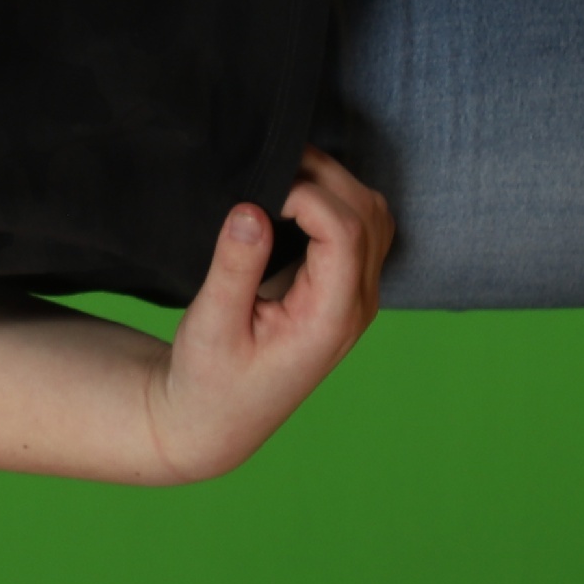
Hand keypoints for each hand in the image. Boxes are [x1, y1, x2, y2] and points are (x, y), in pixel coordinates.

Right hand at [144, 149, 389, 480]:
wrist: (216, 420)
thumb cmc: (208, 379)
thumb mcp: (210, 325)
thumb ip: (235, 267)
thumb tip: (251, 208)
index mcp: (329, 319)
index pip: (343, 231)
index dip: (305, 195)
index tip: (255, 192)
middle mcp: (356, 306)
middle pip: (367, 214)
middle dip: (322, 176)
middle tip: (267, 164)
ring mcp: (358, 299)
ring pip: (375, 217)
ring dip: (334, 185)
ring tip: (279, 176)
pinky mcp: (345, 292)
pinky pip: (363, 231)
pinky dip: (337, 202)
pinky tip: (294, 200)